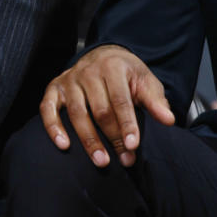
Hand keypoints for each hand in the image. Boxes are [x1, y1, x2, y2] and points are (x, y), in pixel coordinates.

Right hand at [39, 44, 174, 167]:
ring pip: (76, 113)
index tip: (133, 146)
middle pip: (99, 110)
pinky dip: (53, 127)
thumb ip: (156, 101)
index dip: (127, 124)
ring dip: (89, 140)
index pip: (120, 100)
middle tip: (125, 159)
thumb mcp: (145, 81)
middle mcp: (88, 71)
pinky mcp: (55, 88)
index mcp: (113, 67)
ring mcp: (69, 79)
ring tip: (102, 161)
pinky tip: (63, 145)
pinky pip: (47, 108)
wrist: (104, 55)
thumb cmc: (127, 73)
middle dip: (112, 137)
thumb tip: (169, 120)